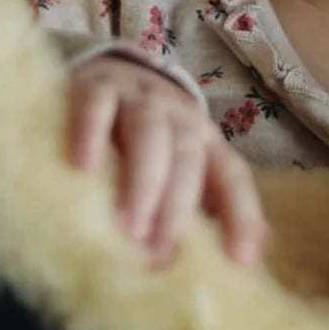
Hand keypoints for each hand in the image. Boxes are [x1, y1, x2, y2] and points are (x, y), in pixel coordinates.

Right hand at [68, 54, 268, 265]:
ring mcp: (138, 97)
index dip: (242, 214)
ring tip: (130, 227)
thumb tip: (244, 256)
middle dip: (178, 206)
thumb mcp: (176, 166)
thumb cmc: (146, 137)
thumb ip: (203, 205)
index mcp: (204, 139)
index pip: (232, 174)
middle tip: (160, 253)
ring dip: (144, 179)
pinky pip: (97, 106)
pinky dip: (91, 133)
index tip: (240, 259)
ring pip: (150, 131)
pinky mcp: (97, 86)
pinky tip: (84, 168)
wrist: (109, 70)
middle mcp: (178, 115)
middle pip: (188, 156)